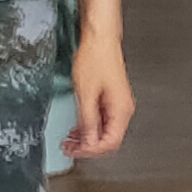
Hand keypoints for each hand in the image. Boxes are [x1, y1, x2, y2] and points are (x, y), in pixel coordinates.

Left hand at [69, 33, 134, 157]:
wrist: (100, 39)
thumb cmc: (95, 58)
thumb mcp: (86, 93)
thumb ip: (87, 119)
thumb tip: (88, 140)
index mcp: (121, 110)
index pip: (110, 142)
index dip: (91, 151)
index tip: (74, 151)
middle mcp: (123, 109)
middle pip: (108, 140)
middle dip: (87, 147)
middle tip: (68, 148)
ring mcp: (117, 105)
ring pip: (104, 131)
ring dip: (86, 138)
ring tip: (69, 141)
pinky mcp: (110, 99)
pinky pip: (101, 120)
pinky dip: (88, 127)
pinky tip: (76, 130)